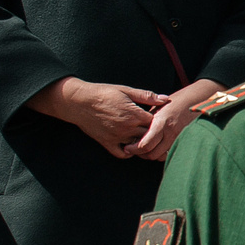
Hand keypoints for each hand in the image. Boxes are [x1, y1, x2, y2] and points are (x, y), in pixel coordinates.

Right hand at [31, 77, 167, 157]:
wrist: (79, 101)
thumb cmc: (103, 93)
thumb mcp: (126, 91)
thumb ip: (147, 96)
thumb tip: (165, 99)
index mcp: (134, 114)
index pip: (156, 123)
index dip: (160, 121)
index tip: (162, 119)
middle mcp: (127, 128)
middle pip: (149, 136)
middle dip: (154, 134)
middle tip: (158, 132)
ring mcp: (117, 137)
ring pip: (138, 146)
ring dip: (143, 143)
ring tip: (147, 139)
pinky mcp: (107, 143)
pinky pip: (122, 154)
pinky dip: (129, 153)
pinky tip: (132, 146)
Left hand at [129, 79, 222, 161]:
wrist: (196, 100)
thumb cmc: (174, 102)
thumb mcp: (157, 108)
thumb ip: (147, 121)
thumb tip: (134, 132)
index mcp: (161, 122)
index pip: (145, 144)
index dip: (134, 149)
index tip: (128, 147)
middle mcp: (170, 132)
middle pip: (152, 153)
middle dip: (141, 154)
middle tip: (134, 149)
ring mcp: (178, 138)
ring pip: (161, 156)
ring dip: (151, 155)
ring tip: (145, 149)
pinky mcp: (184, 141)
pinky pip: (170, 153)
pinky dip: (162, 153)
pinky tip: (158, 147)